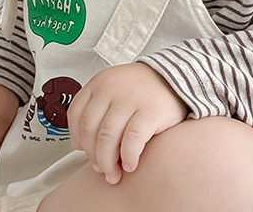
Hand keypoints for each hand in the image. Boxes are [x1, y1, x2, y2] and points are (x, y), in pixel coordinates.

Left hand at [67, 63, 187, 184]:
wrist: (176, 78)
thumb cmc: (143, 89)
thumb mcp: (115, 88)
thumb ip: (98, 108)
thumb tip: (84, 146)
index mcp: (100, 82)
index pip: (76, 115)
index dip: (77, 138)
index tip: (84, 151)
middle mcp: (112, 88)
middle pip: (90, 130)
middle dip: (93, 155)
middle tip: (101, 168)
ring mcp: (131, 98)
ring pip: (107, 138)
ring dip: (107, 163)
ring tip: (114, 173)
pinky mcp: (151, 111)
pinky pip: (131, 141)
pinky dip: (128, 158)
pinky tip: (131, 165)